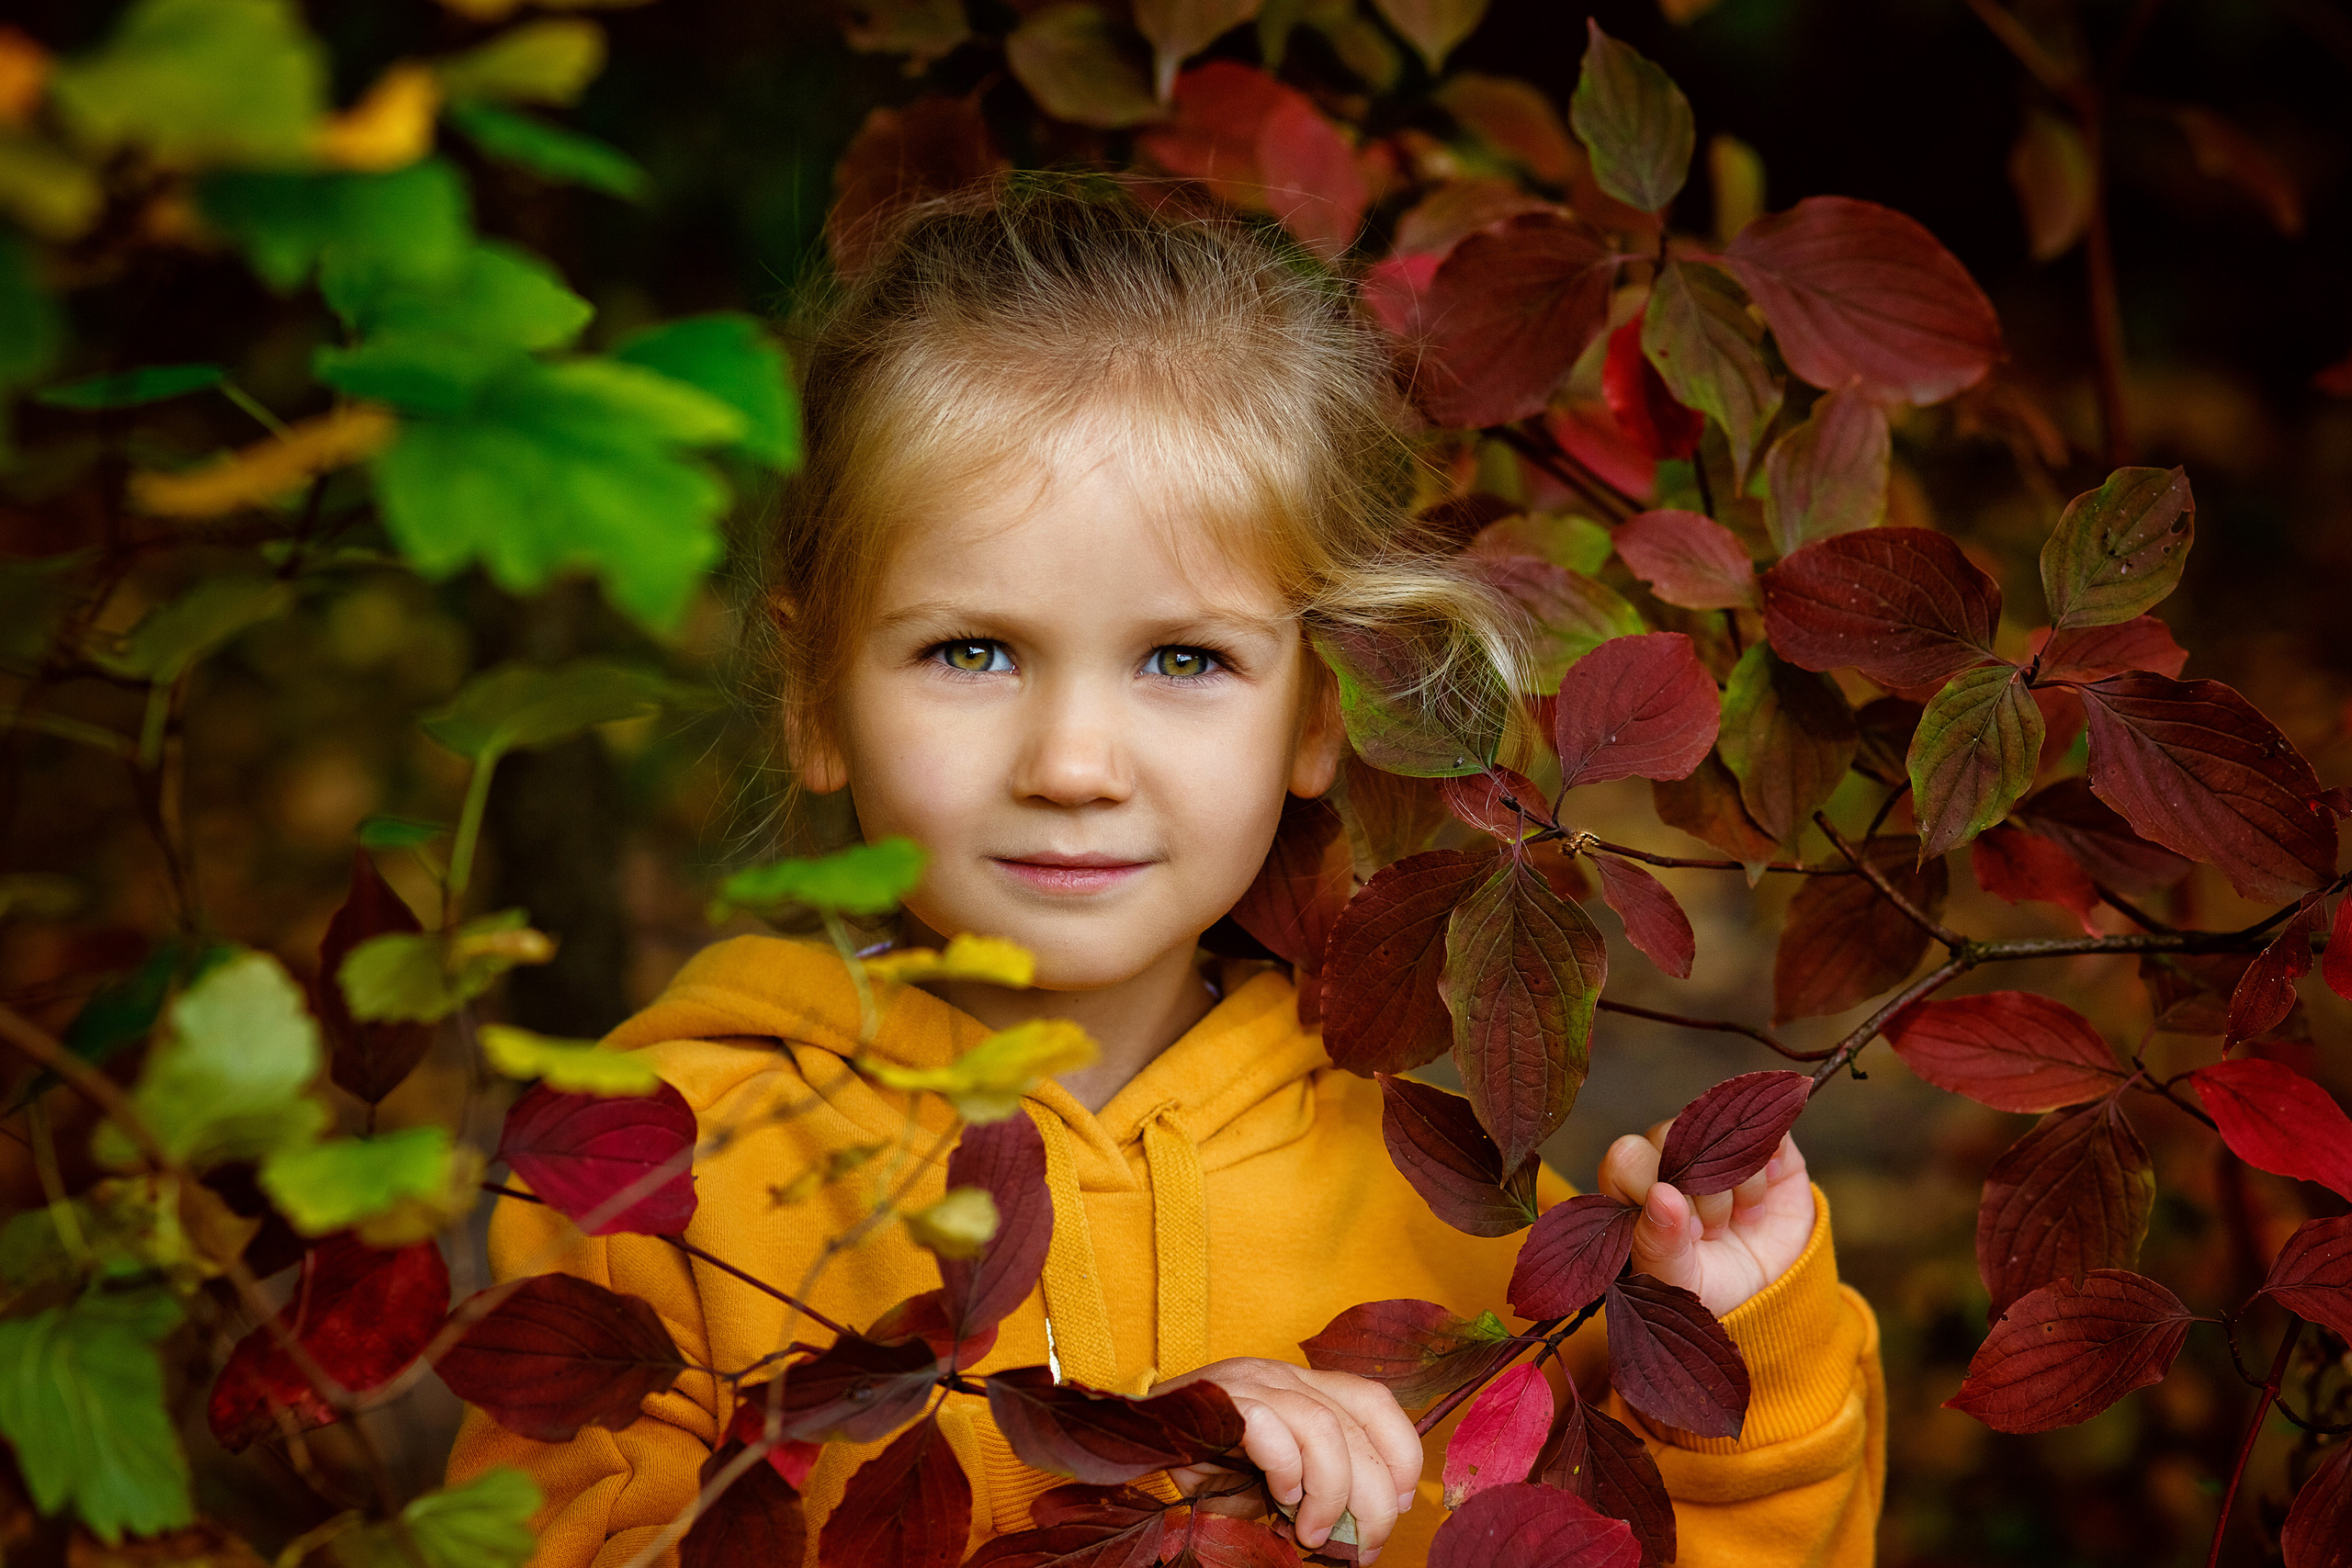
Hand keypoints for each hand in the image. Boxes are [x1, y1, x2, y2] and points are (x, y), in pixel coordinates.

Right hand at [1156, 1357, 1419, 1561]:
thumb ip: (1318, 1483)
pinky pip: (1270, 1428)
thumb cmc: (1209, 1468)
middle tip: (1362, 1546)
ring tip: (1314, 1533)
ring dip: (1331, 1493)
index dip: (1401, 1452)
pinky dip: (1287, 1470)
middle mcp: (1281, 1376)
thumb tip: (1366, 1526)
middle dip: (1373, 1497)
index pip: (1374, 1401)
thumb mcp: (1277, 1476)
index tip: (1401, 1503)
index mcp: (1302, 1385)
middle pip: (1357, 1426)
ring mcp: (1250, 1383)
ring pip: (1323, 1429)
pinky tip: (1279, 1497)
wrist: (1135, 1442)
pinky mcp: (1219, 1401)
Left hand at [1597, 1127, 1815, 1317]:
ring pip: (1717, 1132)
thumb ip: (1658, 1244)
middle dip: (1701, 1189)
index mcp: (1631, 1186)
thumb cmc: (1706, 1285)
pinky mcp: (1754, 1143)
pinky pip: (1761, 1132)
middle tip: (1713, 1232)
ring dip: (1737, 1182)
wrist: (1768, 1290)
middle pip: (1671, 1137)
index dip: (1657, 1189)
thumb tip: (1661, 1195)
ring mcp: (1710, 1145)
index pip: (1626, 1158)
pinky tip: (1762, 1201)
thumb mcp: (1679, 1281)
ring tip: (1741, 1221)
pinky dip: (1768, 1167)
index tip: (1688, 1232)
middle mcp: (1665, 1157)